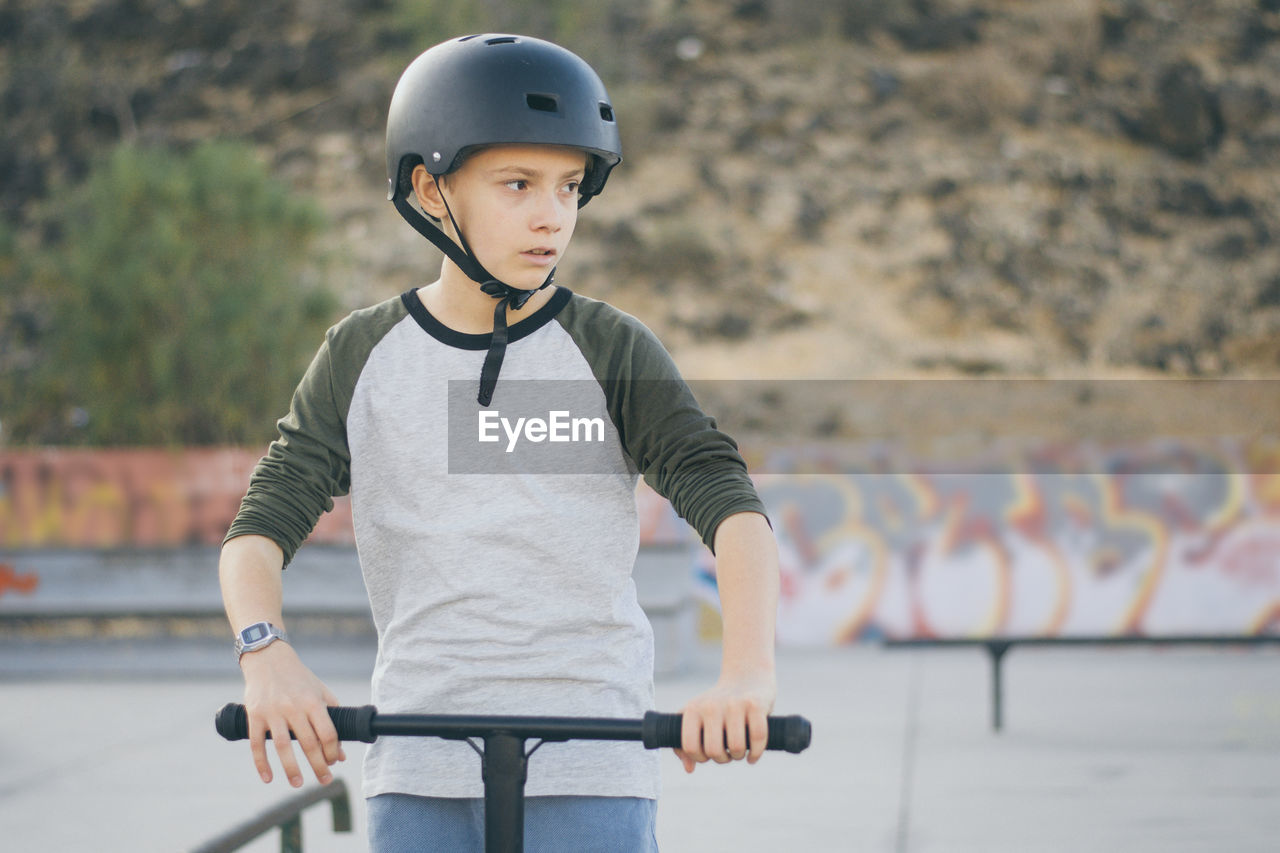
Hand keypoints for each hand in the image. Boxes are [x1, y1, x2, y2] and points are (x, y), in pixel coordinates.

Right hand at [240, 641, 344, 787]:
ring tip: (299, 783)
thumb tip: (341, 753)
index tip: (333, 763)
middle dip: (318, 766)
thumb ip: (333, 719)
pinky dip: (261, 763)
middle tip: (324, 781)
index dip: (332, 752)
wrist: (269, 659)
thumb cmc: (299, 679)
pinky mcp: (254, 715)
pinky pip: (257, 744)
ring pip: (283, 747)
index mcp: (313, 702)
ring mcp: (273, 712)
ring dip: (291, 769)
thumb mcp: (320, 692)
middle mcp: (294, 707)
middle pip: (308, 744)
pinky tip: (268, 778)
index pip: (327, 733)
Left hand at [673, 670, 776, 773]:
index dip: (699, 758)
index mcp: (693, 710)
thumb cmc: (718, 706)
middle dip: (722, 758)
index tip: (707, 754)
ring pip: (736, 748)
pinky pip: (757, 739)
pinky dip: (756, 753)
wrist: (746, 676)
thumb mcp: (696, 718)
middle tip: (726, 751)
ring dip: (739, 756)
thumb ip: (684, 744)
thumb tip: (689, 768)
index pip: (689, 746)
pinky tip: (752, 754)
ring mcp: (734, 704)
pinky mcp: (755, 705)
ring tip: (739, 749)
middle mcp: (711, 706)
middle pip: (714, 751)